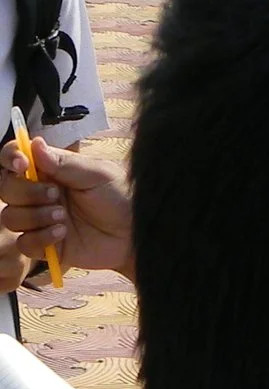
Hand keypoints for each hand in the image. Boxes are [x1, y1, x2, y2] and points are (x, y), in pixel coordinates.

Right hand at [1, 138, 132, 277]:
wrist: (136, 233)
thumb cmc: (122, 197)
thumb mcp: (98, 174)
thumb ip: (64, 162)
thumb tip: (34, 143)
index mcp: (51, 170)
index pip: (16, 158)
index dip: (11, 158)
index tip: (22, 165)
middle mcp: (40, 193)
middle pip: (7, 188)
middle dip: (26, 191)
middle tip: (54, 195)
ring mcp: (40, 219)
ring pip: (11, 216)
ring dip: (34, 216)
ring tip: (62, 217)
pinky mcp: (45, 245)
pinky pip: (24, 243)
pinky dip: (40, 238)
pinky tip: (62, 233)